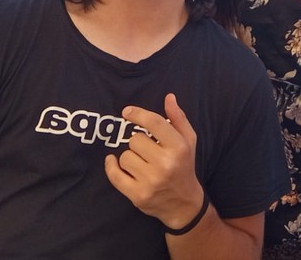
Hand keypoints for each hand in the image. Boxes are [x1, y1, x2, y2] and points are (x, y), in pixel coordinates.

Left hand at [104, 93, 203, 228]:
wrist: (184, 204)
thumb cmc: (184, 166)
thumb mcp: (188, 141)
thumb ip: (178, 118)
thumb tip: (169, 97)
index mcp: (179, 147)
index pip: (154, 123)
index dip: (138, 114)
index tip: (127, 112)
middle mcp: (165, 163)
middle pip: (135, 140)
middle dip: (138, 143)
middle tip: (147, 150)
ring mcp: (151, 181)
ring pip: (125, 156)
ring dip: (130, 157)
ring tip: (141, 163)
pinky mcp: (137, 195)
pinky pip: (115, 175)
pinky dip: (111, 167)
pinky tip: (113, 162)